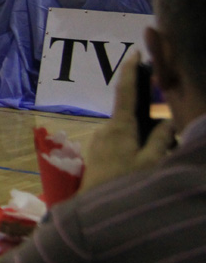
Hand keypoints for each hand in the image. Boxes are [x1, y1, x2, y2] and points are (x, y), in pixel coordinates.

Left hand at [80, 54, 175, 191]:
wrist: (93, 210)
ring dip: (142, 135)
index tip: (135, 51)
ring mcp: (99, 141)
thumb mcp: (151, 163)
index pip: (125, 91)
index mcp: (119, 126)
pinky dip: (134, 145)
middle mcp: (105, 129)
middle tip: (166, 121)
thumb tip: (169, 119)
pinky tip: (143, 163)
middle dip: (148, 115)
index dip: (131, 70)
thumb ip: (161, 139)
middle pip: (130, 113)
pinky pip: (120, 142)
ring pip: (127, 130)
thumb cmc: (124, 184)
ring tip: (159, 153)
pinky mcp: (97, 153)